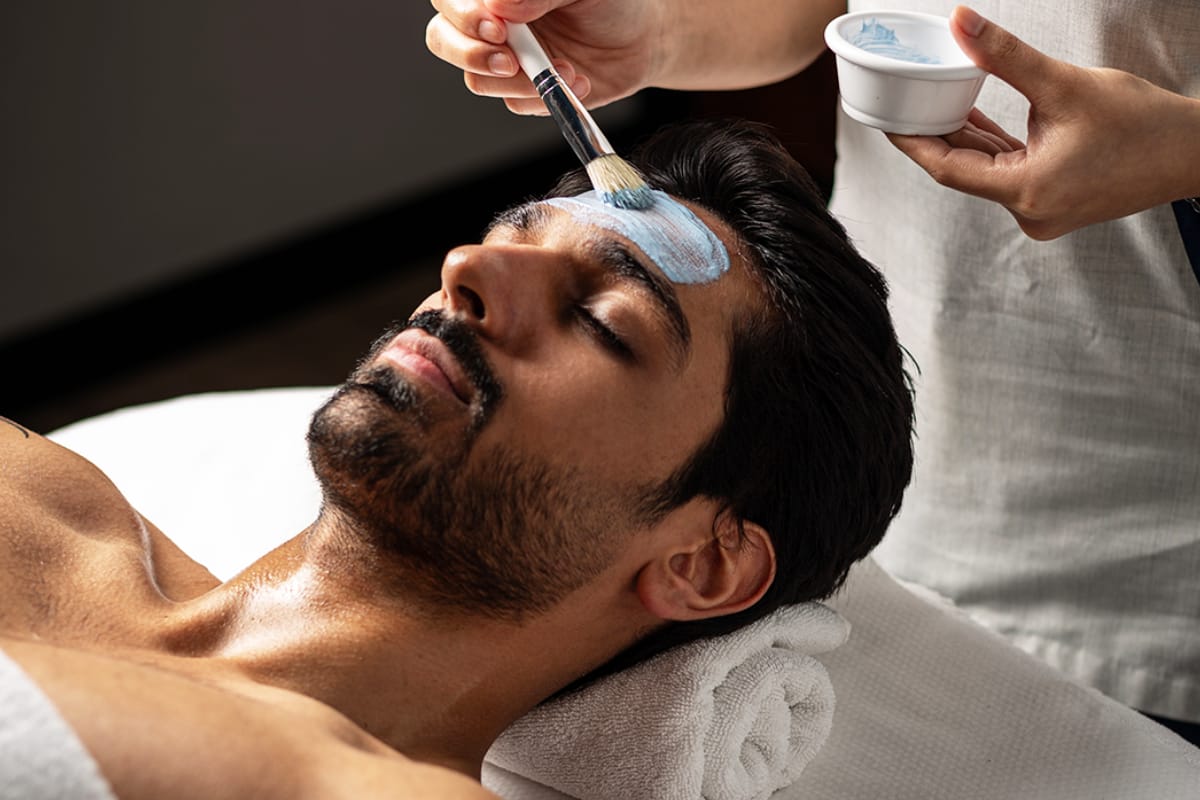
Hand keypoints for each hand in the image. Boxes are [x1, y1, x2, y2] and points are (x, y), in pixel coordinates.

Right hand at [425, 0, 659, 113]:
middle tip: (509, 59)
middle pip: (443, 39)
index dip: (463, 14)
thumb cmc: (613, 2)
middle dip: (470, 52)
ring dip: (517, 81)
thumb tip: (500, 6)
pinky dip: (544, 98)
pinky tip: (577, 80)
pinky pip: (513, 103)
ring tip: (561, 68)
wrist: (644, 40)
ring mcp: (504, 59)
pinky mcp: (524, 91)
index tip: (497, 27)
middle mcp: (491, 24)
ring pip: (475, 79)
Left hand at [888, 5, 1199, 239]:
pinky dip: (992, 145)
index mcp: (1024, 192)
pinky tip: (971, 117)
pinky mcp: (1052, 201)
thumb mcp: (1065, 84)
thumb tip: (962, 23)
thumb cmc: (1143, 126)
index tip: (885, 121)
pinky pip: (1008, 171)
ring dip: (964, 137)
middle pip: (964, 169)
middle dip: (934, 134)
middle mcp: (1027, 212)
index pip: (946, 168)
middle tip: (901, 105)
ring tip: (930, 104)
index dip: (911, 142)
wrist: (1195, 153)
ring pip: (986, 169)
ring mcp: (1039, 211)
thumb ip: (1005, 57)